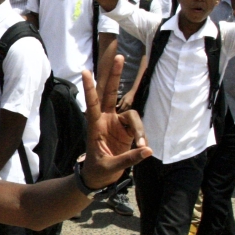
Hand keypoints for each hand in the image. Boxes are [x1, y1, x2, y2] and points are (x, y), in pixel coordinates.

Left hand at [81, 56, 151, 189]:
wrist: (98, 178)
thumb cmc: (98, 171)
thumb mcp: (110, 167)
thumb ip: (129, 158)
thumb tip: (147, 150)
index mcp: (94, 125)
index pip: (92, 102)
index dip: (90, 87)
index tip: (86, 71)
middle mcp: (105, 119)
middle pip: (110, 92)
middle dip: (115, 75)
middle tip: (118, 55)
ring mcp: (116, 123)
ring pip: (132, 114)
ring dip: (139, 130)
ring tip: (142, 147)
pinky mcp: (126, 130)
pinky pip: (138, 127)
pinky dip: (142, 137)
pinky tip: (143, 149)